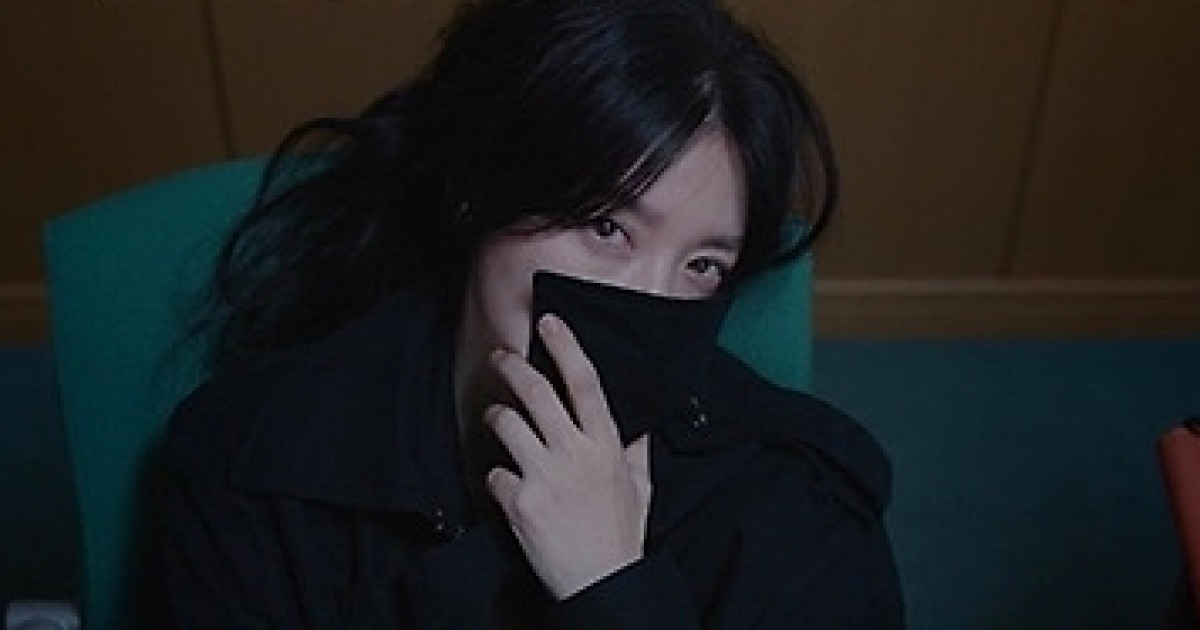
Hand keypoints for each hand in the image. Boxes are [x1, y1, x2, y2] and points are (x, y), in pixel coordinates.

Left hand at [485, 314, 651, 599]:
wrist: (600, 585)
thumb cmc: (620, 536)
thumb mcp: (639, 486)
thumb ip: (634, 450)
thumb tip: (636, 425)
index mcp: (606, 445)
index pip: (584, 382)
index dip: (565, 347)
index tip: (549, 323)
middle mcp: (575, 454)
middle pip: (536, 393)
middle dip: (512, 366)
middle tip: (500, 356)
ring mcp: (544, 477)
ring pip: (506, 423)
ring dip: (497, 416)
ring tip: (498, 419)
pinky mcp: (519, 502)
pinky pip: (495, 472)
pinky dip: (498, 477)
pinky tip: (509, 487)